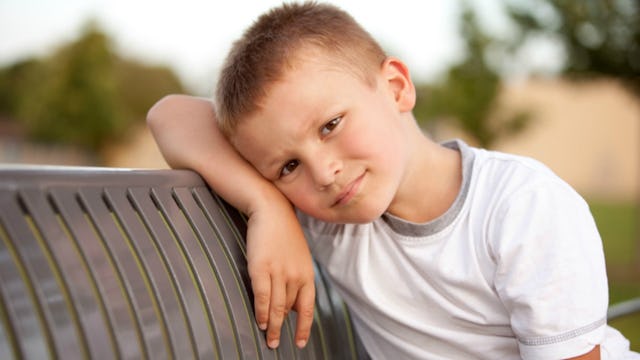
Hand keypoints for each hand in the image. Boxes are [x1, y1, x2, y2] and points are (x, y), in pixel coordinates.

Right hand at [246, 198, 314, 348]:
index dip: (304, 327)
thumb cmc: (282, 233)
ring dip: (272, 326)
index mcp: (307, 274)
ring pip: (277, 307)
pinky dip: (262, 312)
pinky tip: (260, 322)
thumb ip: (296, 278)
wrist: (271, 209)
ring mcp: (279, 272)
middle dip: (282, 329)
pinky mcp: (261, 268)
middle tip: (275, 344)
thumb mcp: (297, 256)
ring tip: (268, 339)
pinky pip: (263, 297)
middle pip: (289, 310)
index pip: (307, 307)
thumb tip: (290, 303)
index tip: (300, 342)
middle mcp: (296, 275)